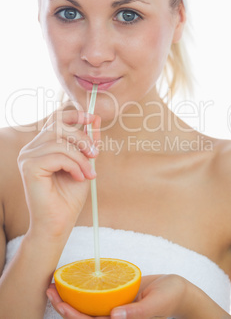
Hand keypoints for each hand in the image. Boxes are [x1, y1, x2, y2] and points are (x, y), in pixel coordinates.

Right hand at [18, 109, 100, 240]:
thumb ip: (88, 141)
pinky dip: (73, 165)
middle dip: (82, 138)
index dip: (74, 114)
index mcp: (42, 145)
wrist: (59, 222)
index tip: (92, 118)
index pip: (56, 119)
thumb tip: (96, 117)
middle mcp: (31, 148)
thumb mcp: (84, 163)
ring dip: (80, 157)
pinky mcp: (29, 167)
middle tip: (95, 155)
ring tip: (88, 173)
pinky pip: (57, 155)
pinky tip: (78, 177)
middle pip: (58, 126)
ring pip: (60, 143)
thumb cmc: (70, 196)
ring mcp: (27, 156)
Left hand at [46, 275, 185, 318]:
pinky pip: (95, 298)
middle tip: (49, 289)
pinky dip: (82, 290)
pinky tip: (74, 279)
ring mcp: (114, 310)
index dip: (73, 316)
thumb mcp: (156, 304)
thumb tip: (114, 317)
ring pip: (86, 308)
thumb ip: (137, 313)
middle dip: (64, 307)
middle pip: (83, 318)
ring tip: (54, 284)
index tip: (59, 302)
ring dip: (69, 298)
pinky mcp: (115, 299)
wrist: (177, 290)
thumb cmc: (170, 297)